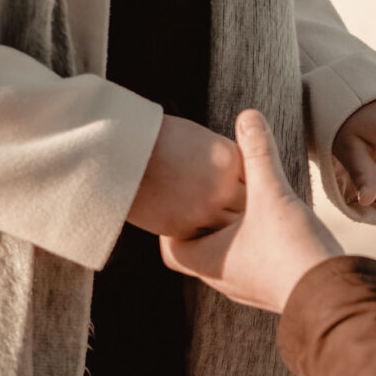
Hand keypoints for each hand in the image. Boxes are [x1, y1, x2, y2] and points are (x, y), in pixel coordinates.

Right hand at [128, 115, 244, 238]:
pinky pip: (201, 239)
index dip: (249, 187)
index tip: (246, 191)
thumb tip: (235, 177)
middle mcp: (224, 186)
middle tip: (248, 220)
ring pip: (227, 227)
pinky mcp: (182, 228)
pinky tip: (201, 237)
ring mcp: (204, 210)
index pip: (255, 179)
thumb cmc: (157, 137)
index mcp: (231, 159)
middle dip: (244, 211)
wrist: (120, 150)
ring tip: (229, 234)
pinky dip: (201, 236)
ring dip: (225, 228)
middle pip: (247, 208)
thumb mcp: (200, 140)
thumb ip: (222, 161)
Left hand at [161, 110, 342, 312]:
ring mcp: (250, 288)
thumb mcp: (272, 194)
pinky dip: (254, 245)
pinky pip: (253, 265)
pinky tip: (273, 227)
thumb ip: (258, 154)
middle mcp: (224, 280)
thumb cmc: (292, 251)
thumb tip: (248, 116)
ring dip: (231, 234)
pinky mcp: (275, 289)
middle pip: (198, 252)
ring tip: (242, 208)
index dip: (172, 223)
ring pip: (228, 258)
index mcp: (210, 262)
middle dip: (204, 223)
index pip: (170, 248)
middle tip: (210, 197)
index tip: (185, 199)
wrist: (334, 296)